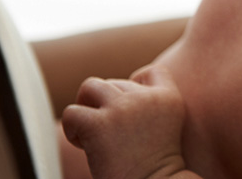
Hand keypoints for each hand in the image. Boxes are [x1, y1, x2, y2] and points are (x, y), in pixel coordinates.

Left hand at [62, 66, 199, 178]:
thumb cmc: (153, 172)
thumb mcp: (163, 130)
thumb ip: (146, 107)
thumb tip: (111, 91)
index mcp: (170, 99)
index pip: (152, 73)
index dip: (136, 87)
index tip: (134, 116)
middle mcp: (147, 98)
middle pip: (115, 82)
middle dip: (107, 107)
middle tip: (113, 139)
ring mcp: (122, 108)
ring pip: (90, 87)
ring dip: (87, 108)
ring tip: (94, 135)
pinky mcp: (98, 124)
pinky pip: (71, 112)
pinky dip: (72, 130)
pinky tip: (85, 147)